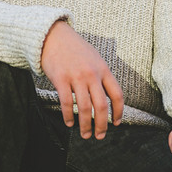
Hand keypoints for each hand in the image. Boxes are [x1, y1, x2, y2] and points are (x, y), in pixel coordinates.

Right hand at [41, 20, 122, 139]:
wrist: (53, 35)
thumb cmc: (74, 48)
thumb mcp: (94, 58)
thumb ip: (101, 75)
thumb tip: (108, 97)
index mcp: (103, 69)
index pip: (116, 95)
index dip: (118, 112)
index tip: (116, 123)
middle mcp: (91, 74)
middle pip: (100, 106)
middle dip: (102, 125)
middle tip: (99, 136)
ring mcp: (76, 77)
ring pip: (83, 108)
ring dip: (85, 125)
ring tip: (85, 134)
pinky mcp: (60, 79)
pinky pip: (66, 103)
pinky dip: (68, 116)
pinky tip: (69, 123)